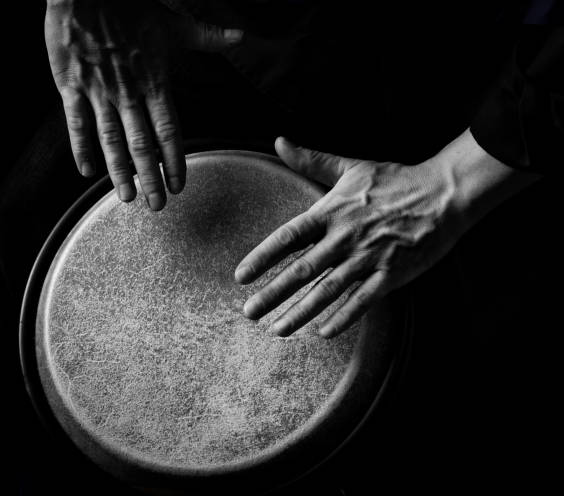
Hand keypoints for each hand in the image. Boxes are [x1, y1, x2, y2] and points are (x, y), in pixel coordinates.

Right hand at [45, 0, 242, 208]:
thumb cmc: (132, 7)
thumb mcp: (174, 25)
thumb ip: (208, 36)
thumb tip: (242, 36)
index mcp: (155, 83)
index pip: (170, 131)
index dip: (175, 160)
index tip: (179, 184)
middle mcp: (129, 93)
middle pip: (142, 144)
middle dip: (150, 177)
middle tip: (157, 204)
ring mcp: (99, 91)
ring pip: (111, 140)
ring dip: (119, 171)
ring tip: (126, 197)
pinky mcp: (72, 86)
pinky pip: (77, 123)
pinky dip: (81, 147)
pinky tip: (86, 171)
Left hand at [235, 131, 538, 337]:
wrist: (444, 193)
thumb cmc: (394, 180)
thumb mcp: (350, 167)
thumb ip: (311, 160)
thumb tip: (278, 141)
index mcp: (332, 211)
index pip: (289, 236)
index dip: (262, 256)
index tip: (240, 276)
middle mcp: (346, 236)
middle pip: (303, 269)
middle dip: (274, 293)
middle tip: (249, 312)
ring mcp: (369, 256)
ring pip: (329, 290)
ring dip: (301, 312)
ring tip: (278, 330)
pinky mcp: (392, 273)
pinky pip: (363, 300)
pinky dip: (344, 317)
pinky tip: (323, 332)